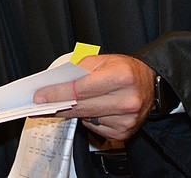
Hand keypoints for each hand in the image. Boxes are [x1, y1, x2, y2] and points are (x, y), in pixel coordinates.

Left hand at [33, 54, 154, 140]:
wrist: (149, 82)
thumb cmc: (124, 69)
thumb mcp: (102, 60)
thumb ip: (78, 71)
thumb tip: (55, 85)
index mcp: (121, 77)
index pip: (81, 89)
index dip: (58, 93)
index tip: (41, 96)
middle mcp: (127, 100)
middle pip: (82, 107)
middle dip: (59, 105)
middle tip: (42, 103)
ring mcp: (127, 119)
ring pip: (87, 119)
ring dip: (76, 111)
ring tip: (74, 101)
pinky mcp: (125, 132)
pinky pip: (96, 128)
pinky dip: (90, 119)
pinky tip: (95, 109)